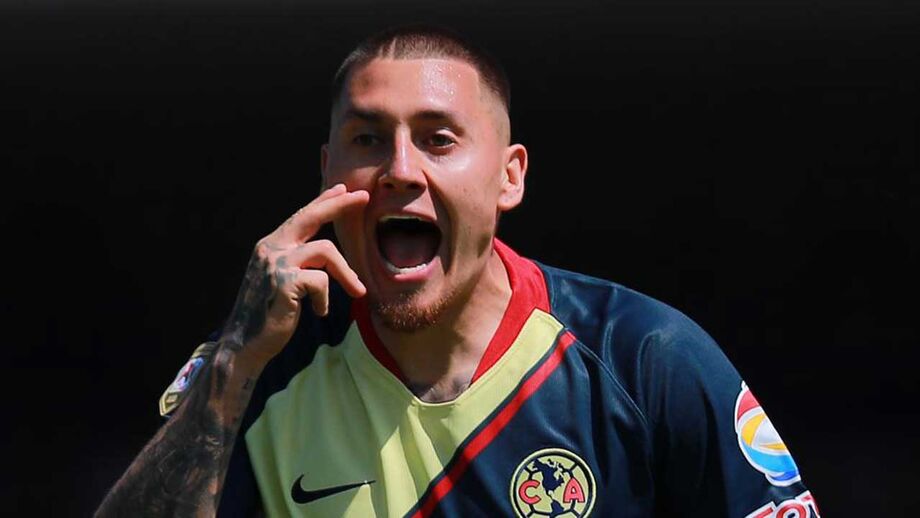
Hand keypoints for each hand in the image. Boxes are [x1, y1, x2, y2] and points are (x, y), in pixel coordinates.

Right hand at [220, 184, 368, 364]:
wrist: (243, 344)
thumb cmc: (267, 315)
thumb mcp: (281, 281)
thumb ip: (297, 263)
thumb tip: (325, 253)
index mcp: (271, 246)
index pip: (301, 216)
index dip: (323, 202)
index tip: (342, 190)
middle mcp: (271, 248)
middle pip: (311, 216)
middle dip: (339, 205)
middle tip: (364, 198)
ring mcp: (276, 263)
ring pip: (326, 250)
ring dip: (346, 273)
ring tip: (358, 292)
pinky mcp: (284, 282)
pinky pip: (321, 281)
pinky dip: (325, 299)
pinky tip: (318, 313)